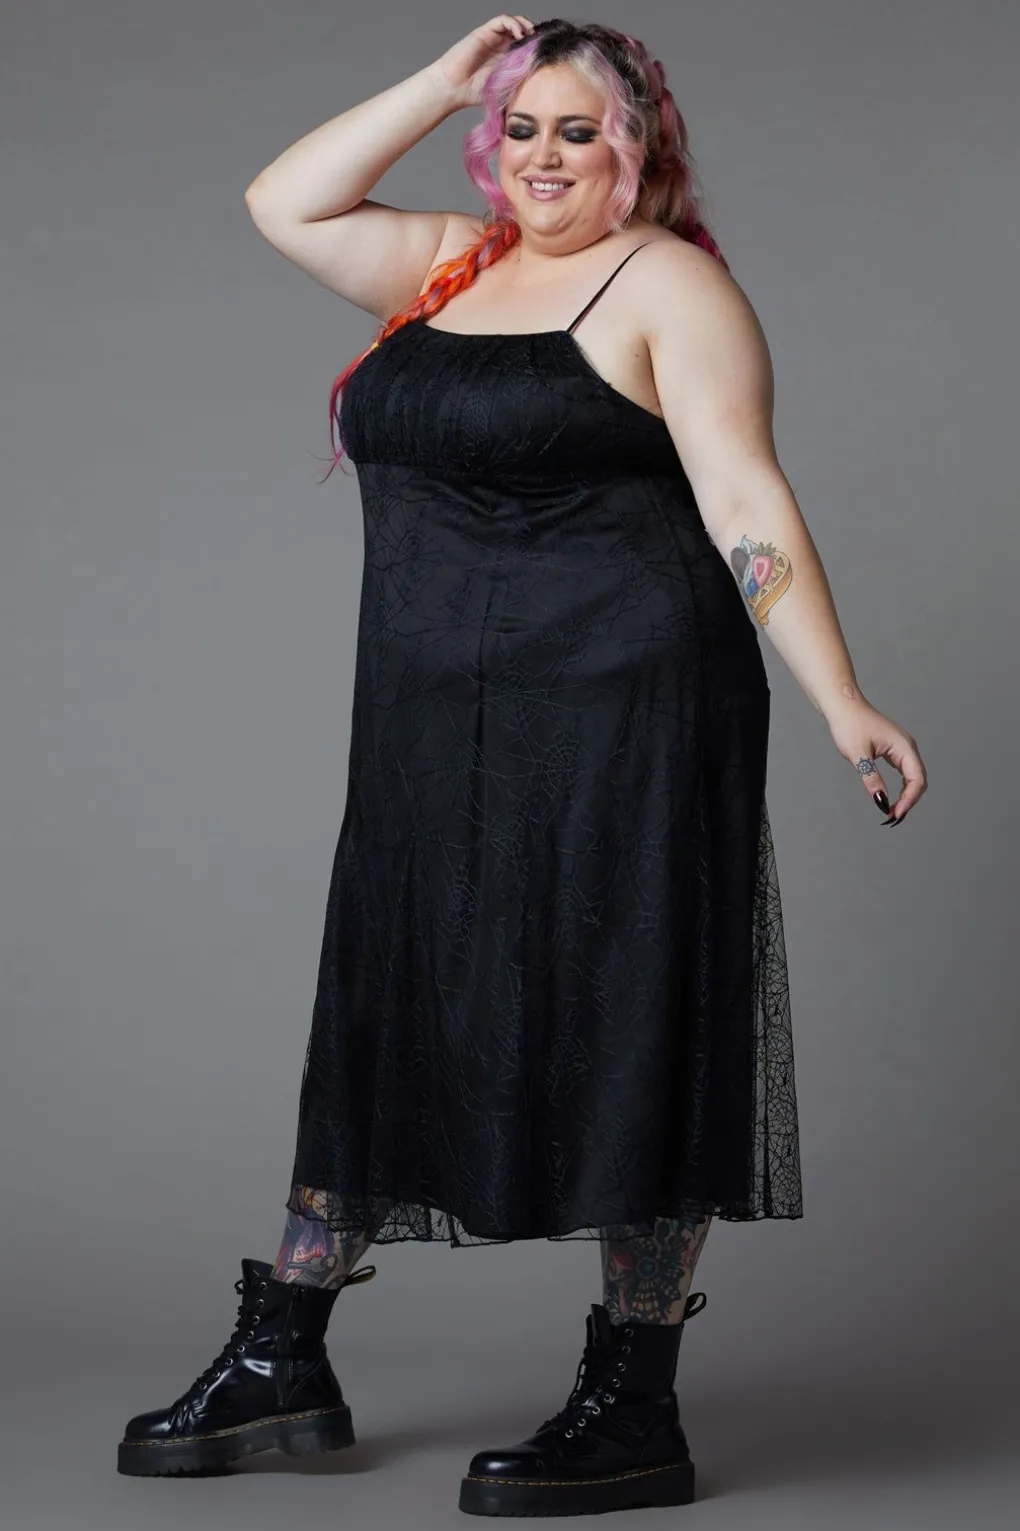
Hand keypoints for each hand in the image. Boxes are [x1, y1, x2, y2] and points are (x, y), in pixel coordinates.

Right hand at [429, 14, 536, 109]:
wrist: (453, 88)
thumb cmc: (473, 93)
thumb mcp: (503, 91)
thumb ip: (517, 87)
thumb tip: (539, 92)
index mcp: (505, 60)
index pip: (525, 47)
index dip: (536, 46)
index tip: (545, 52)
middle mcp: (500, 47)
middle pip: (522, 32)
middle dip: (533, 34)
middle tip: (541, 42)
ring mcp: (492, 38)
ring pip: (513, 23)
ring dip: (525, 25)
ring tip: (532, 35)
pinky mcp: (484, 32)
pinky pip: (502, 21)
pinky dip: (513, 23)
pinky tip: (519, 34)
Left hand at [826, 698, 927, 825]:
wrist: (843, 705)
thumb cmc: (850, 724)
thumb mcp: (858, 755)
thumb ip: (871, 779)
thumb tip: (881, 801)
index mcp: (904, 746)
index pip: (916, 779)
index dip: (909, 799)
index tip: (894, 813)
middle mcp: (907, 747)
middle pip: (918, 780)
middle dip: (909, 800)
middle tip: (892, 817)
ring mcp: (901, 748)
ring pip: (912, 777)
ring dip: (906, 795)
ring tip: (893, 811)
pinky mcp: (894, 749)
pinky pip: (904, 771)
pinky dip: (901, 786)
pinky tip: (892, 796)